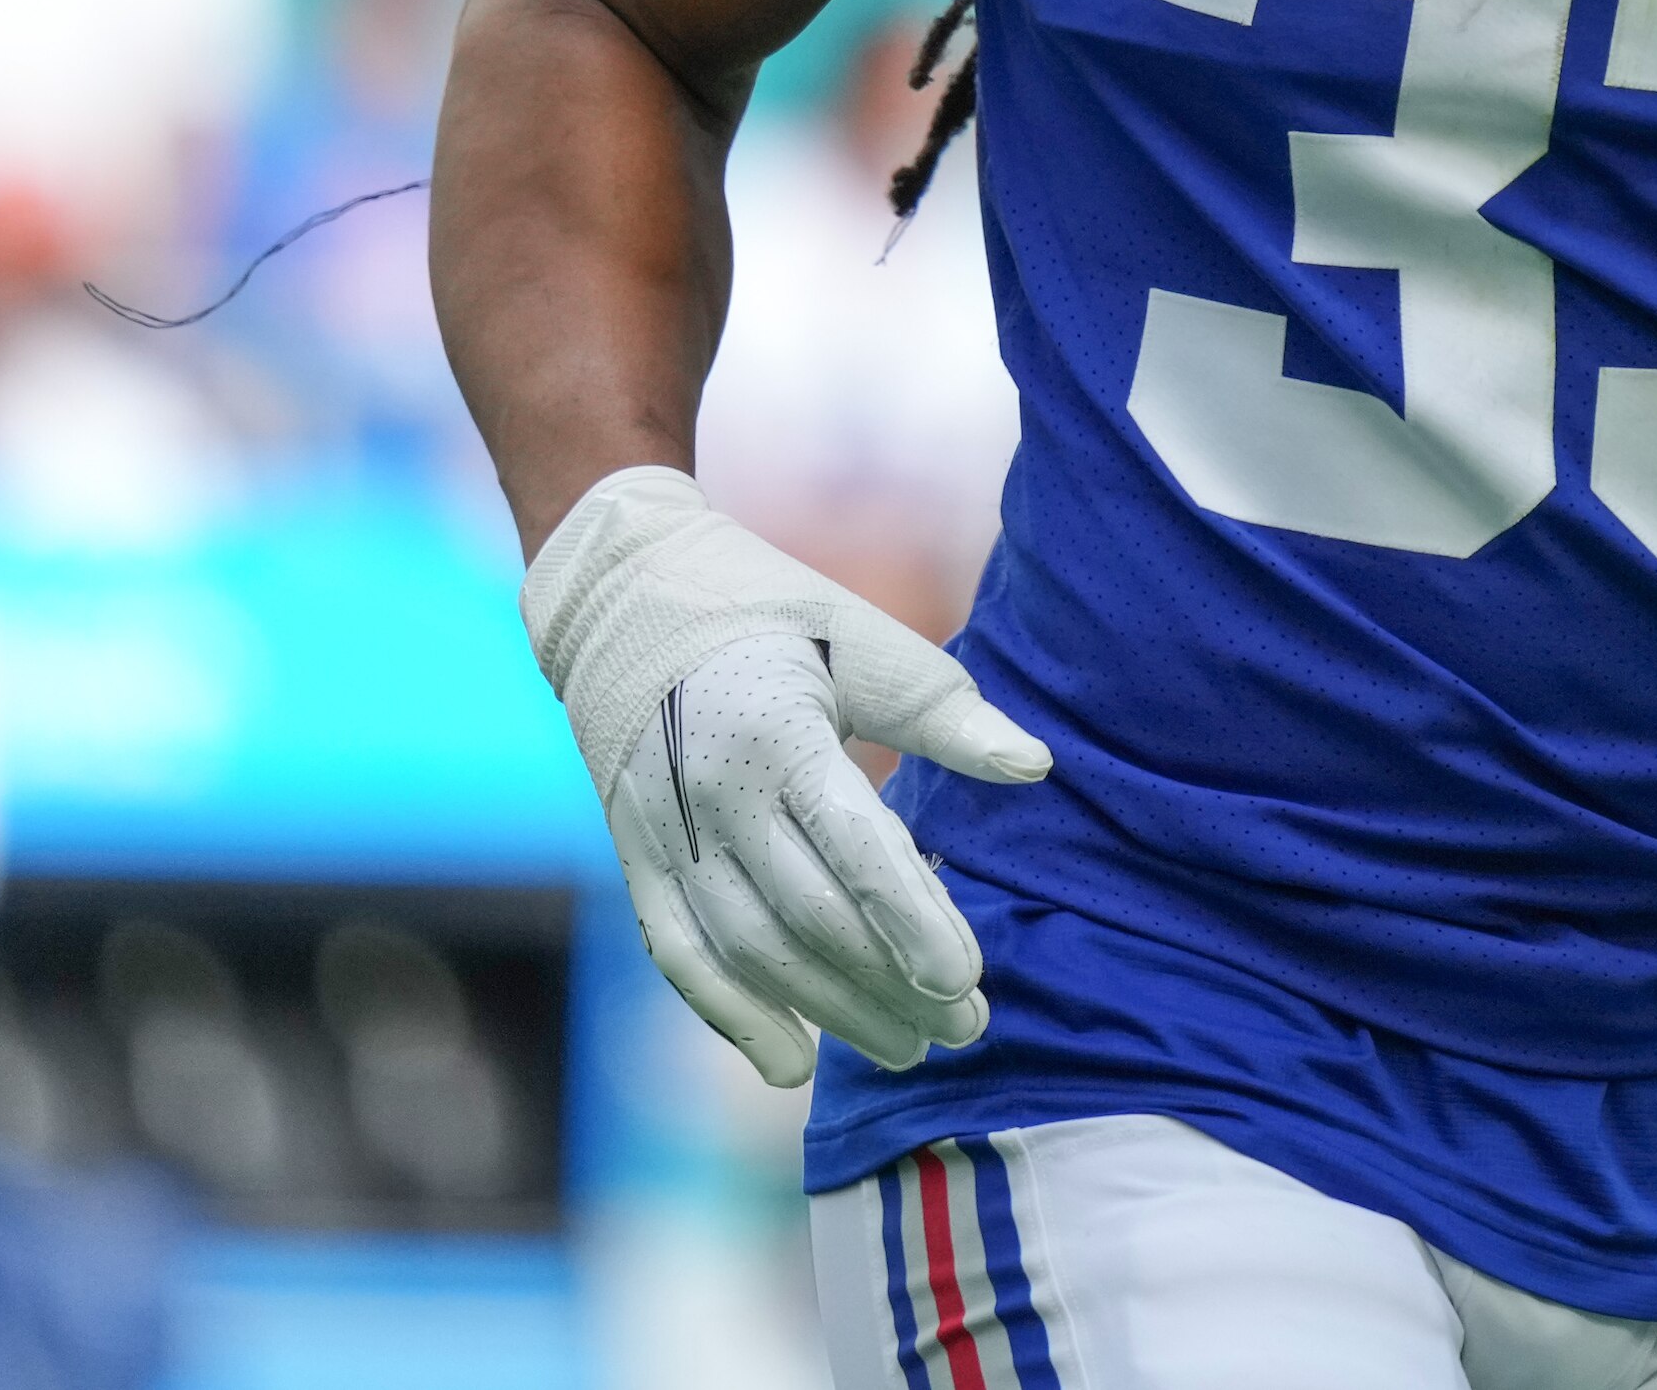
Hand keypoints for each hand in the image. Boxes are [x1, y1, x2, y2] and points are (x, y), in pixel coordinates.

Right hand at [522, 467, 1050, 1084]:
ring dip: (831, 1011)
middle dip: (891, 983)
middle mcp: (713, 794)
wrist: (621, 592)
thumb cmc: (768, 610)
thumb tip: (1034, 766)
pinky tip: (790, 1063)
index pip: (853, 849)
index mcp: (777, 732)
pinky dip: (732, 1016)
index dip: (912, 921)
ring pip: (752, 950)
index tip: (968, 980)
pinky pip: (681, 954)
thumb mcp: (859, 636)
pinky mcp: (637, 858)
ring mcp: (665, 834)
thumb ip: (942, 710)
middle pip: (810, 918)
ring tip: (908, 1047)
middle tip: (967, 1027)